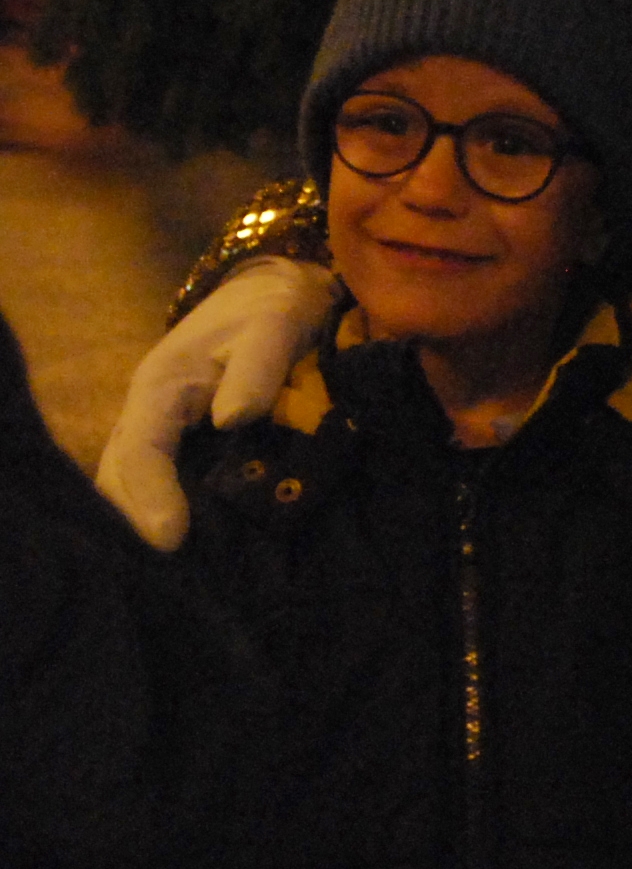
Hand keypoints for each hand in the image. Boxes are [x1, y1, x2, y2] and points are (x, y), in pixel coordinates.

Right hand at [92, 257, 342, 549]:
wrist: (268, 291)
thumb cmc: (273, 309)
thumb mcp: (275, 326)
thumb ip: (257, 369)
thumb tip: (232, 419)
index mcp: (160, 386)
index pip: (141, 452)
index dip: (151, 498)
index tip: (171, 540)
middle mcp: (144, 412)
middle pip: (119, 479)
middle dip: (135, 526)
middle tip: (168, 578)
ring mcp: (154, 427)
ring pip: (127, 485)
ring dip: (143, 525)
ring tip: (176, 575)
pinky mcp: (172, 440)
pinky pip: (153, 482)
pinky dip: (160, 512)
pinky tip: (189, 547)